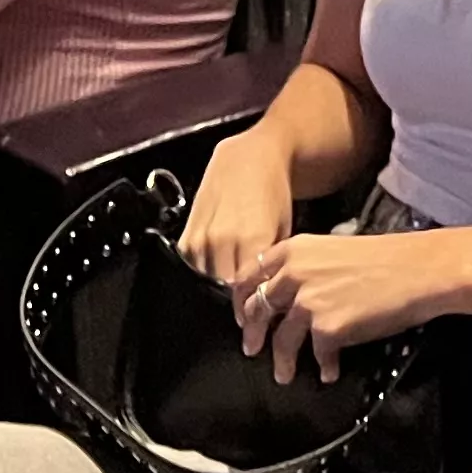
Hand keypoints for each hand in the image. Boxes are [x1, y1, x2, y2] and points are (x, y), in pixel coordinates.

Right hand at [176, 125, 303, 290]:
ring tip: (230, 283)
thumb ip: (270, 264)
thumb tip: (266, 296)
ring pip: (205, 280)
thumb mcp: (285, 229)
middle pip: (225, 289)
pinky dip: (201, 271)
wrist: (252, 157)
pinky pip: (190, 265)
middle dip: (235, 298)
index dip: (253, 305)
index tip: (256, 314)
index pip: (248, 290)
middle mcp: (222, 238)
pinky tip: (216, 266)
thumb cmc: (275, 193)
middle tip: (245, 301)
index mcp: (252, 238)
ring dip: (217, 285)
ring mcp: (201, 235)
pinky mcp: (186, 231)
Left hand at [224, 226, 454, 383]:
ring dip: (282, 360)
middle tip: (252, 348)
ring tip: (284, 374)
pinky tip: (329, 372)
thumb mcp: (332, 250)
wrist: (418, 269)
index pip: (249, 275)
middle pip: (258, 309)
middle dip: (253, 333)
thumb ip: (304, 268)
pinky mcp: (328, 328)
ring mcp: (309, 302)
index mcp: (294, 250)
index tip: (244, 316)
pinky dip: (323, 367)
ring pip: (281, 339)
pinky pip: (317, 355)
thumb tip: (287, 296)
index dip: (242, 300)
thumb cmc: (384, 258)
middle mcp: (294, 273)